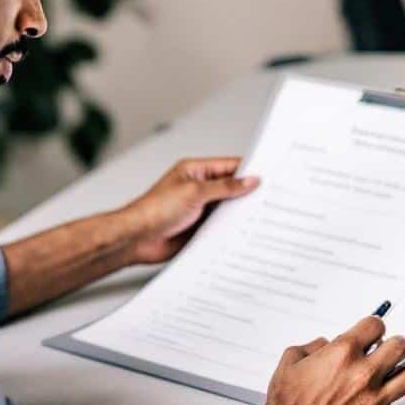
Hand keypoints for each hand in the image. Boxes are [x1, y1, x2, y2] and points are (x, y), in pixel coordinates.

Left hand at [125, 157, 258, 264]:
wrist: (137, 238)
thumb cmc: (154, 209)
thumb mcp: (194, 192)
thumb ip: (224, 187)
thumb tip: (248, 181)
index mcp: (195, 171)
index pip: (229, 167)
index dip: (248, 171)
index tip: (267, 176)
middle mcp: (198, 188)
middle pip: (230, 188)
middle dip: (247, 193)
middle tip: (268, 197)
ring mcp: (199, 209)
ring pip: (227, 209)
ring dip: (239, 213)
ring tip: (259, 216)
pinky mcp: (199, 227)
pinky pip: (220, 226)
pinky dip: (231, 229)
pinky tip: (242, 232)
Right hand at [263, 315, 404, 404]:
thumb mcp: (289, 363)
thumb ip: (309, 348)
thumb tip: (323, 345)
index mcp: (343, 354)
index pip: (375, 326)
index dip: (373, 328)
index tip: (371, 333)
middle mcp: (363, 375)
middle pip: (400, 346)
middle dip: (394, 345)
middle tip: (388, 350)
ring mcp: (374, 401)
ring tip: (399, 374)